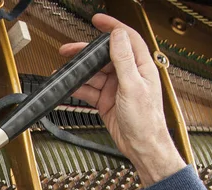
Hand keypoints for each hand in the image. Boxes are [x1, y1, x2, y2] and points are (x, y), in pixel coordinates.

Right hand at [60, 14, 185, 185]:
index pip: (126, 38)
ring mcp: (116, 89)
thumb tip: (118, 36)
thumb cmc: (146, 121)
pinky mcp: (107, 102)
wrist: (142, 147)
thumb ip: (124, 60)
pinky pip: (90, 91)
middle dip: (86, 54)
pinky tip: (70, 87)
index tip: (98, 20)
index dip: (112, 27)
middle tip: (69, 50)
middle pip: (104, 57)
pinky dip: (80, 89)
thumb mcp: (133, 87)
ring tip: (65, 72)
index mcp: (140, 67)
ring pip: (94, 75)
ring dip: (80, 74)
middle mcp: (128, 75)